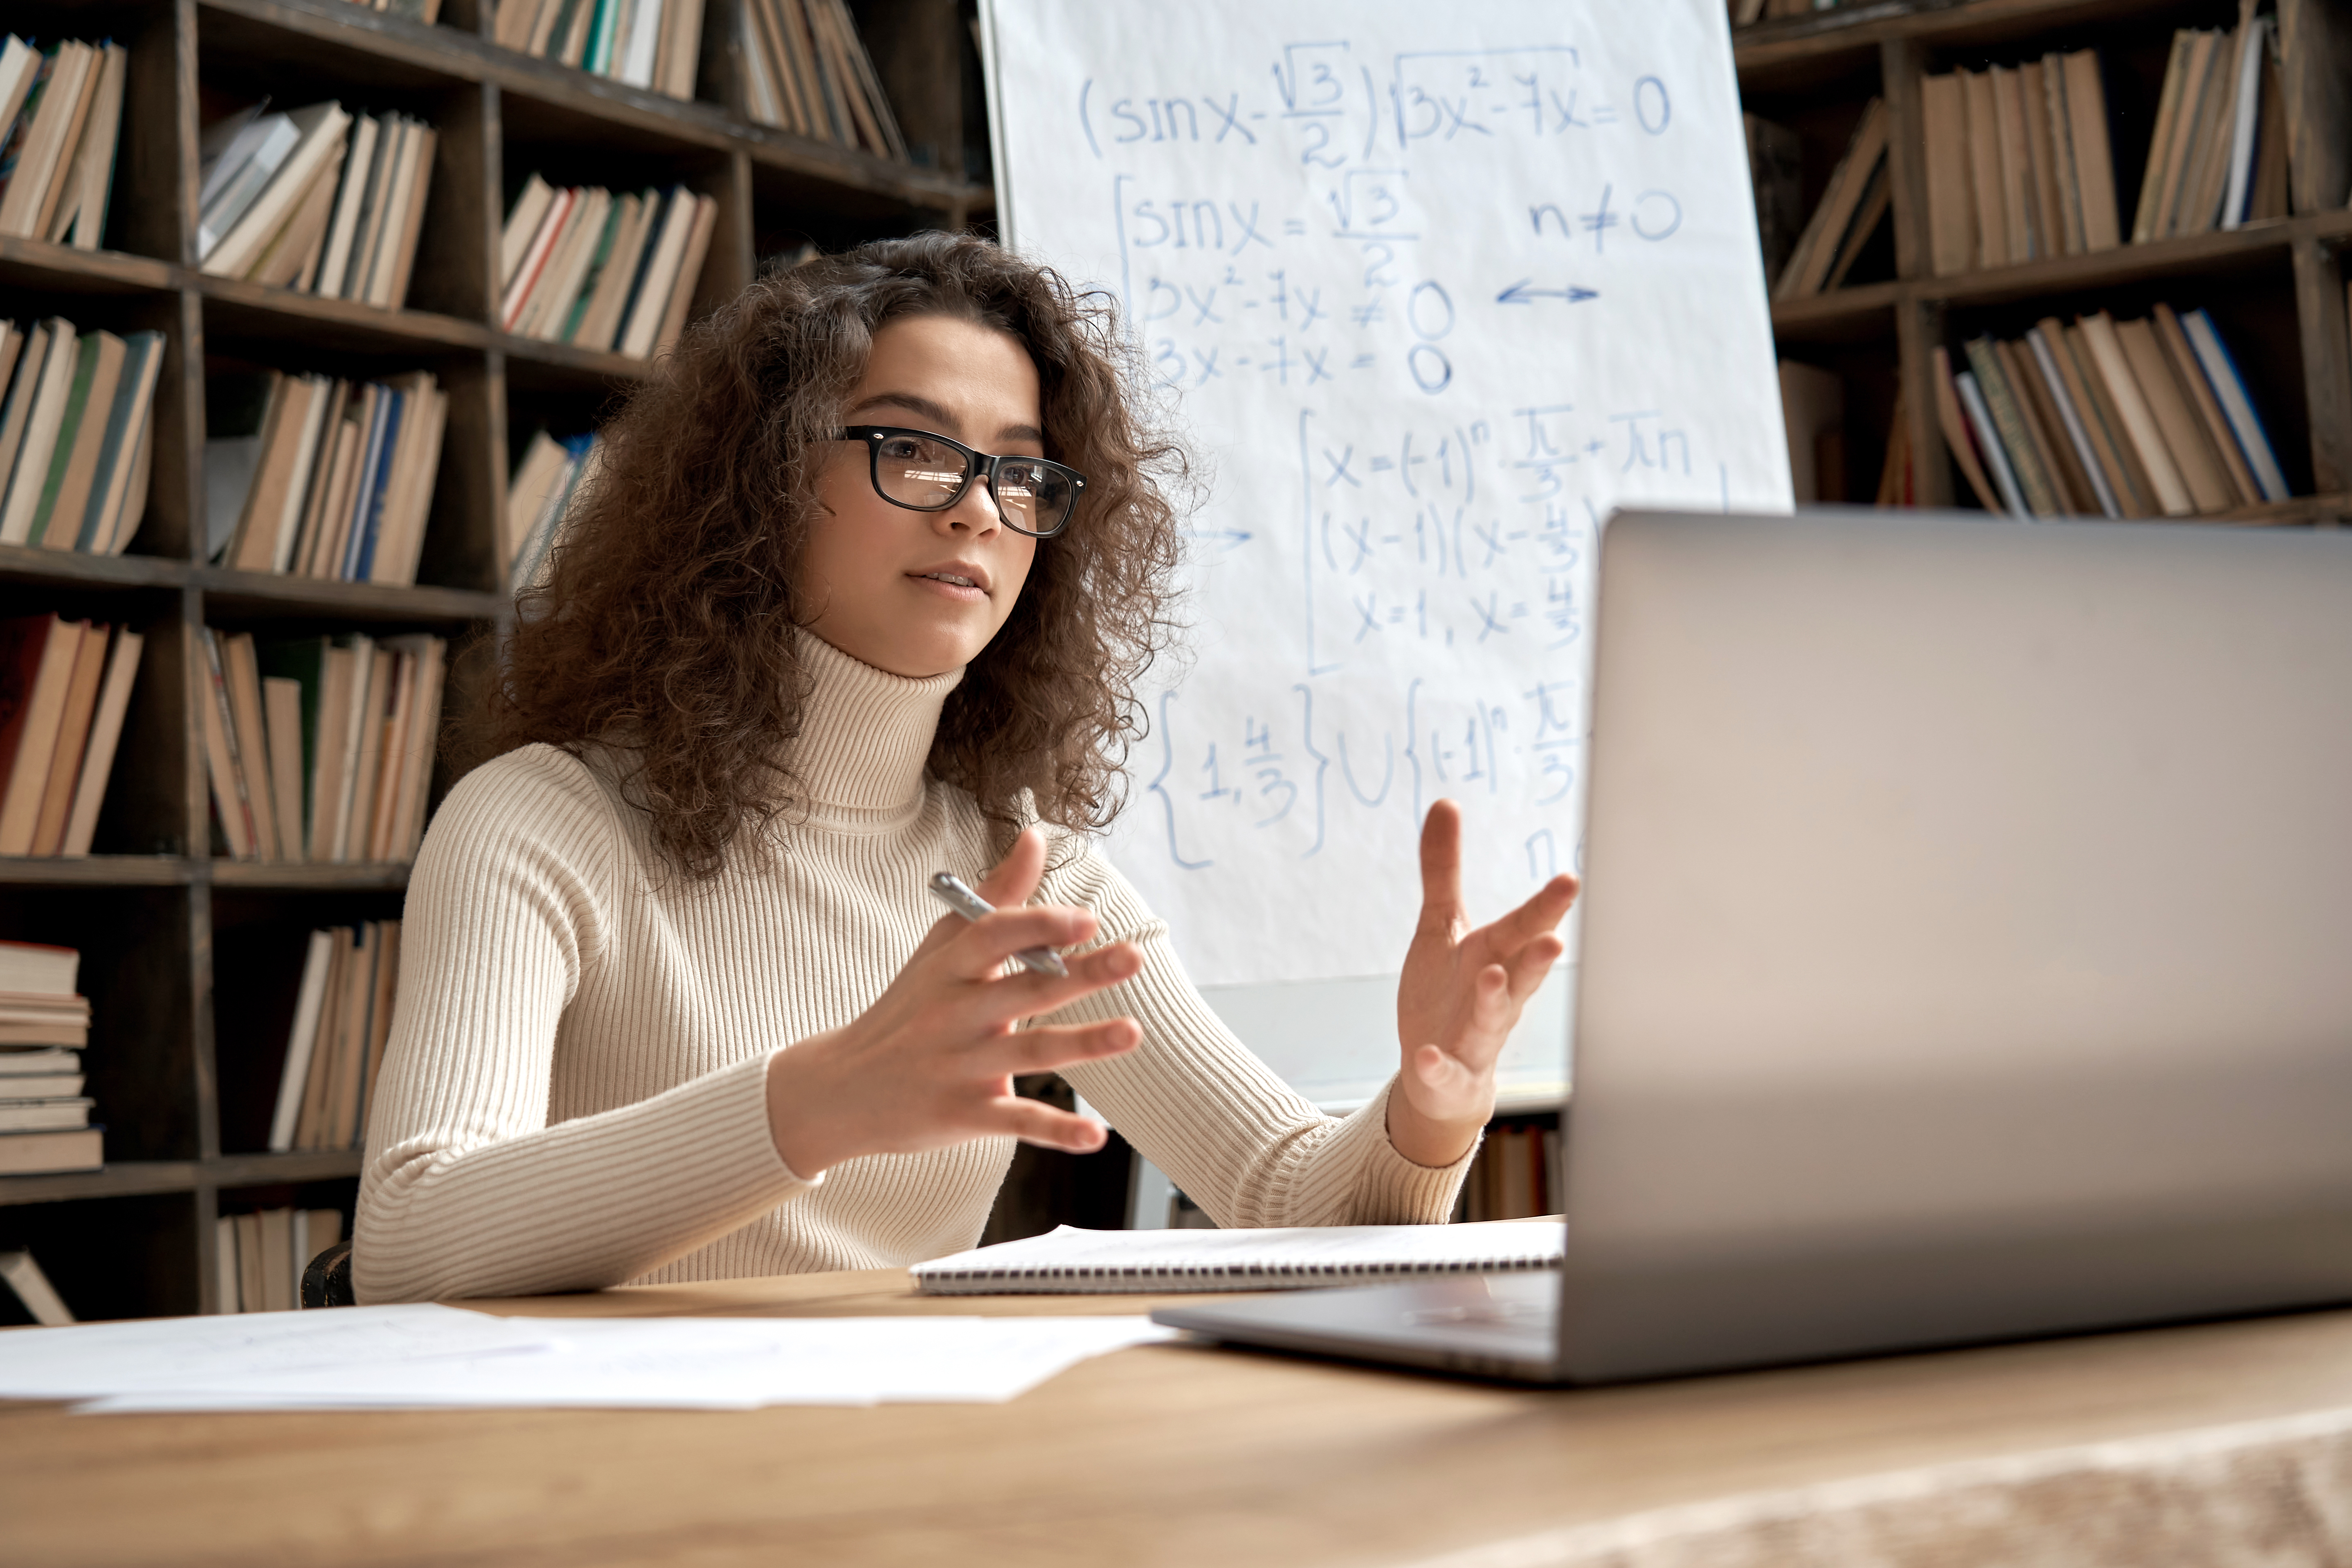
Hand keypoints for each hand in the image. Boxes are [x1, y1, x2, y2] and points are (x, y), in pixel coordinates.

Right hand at [764, 829, 1142, 1176]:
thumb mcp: (941, 947)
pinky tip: (1097, 1137)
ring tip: (1134, 1031)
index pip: (993, 936)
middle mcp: (954, 1015)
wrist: (842, 1088)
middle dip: (1081, 974)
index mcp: (949, 969)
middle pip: (1023, 990)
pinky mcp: (964, 1115)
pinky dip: (1057, 1133)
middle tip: (1133, 957)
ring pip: (1029, 1053)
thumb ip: (995, 895)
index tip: (1087, 918)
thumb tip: (1036, 836)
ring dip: (1084, 1044)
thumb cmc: (907, 1007)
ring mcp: (960, 1067)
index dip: (1038, 924)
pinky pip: (1017, 1121)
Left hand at [1389, 800, 1579, 1166]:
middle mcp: (1495, 996)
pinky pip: (1444, 1069)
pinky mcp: (1450, 1072)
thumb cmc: (1451, 992)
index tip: (1570, 881)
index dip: (1546, 908)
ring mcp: (1476, 1037)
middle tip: (1554, 940)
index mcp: (1496, 956)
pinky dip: (1437, 1064)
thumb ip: (1442, 869)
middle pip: (1520, 974)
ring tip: (1493, 977)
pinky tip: (1426, 1055)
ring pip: (1493, 1020)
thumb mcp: (1440, 927)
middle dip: (1537, 958)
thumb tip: (1445, 802)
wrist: (1439, 1074)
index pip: (1524, 928)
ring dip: (1495, 1001)